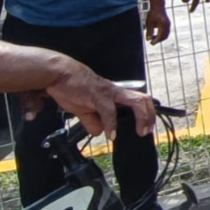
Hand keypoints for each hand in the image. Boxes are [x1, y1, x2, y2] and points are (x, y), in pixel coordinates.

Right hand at [32, 59, 156, 140]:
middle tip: (148, 131)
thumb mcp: (83, 109)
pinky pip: (109, 111)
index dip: (146, 113)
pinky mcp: (97, 96)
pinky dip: (112, 125)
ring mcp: (109, 93)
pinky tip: (111, 135)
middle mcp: (116, 92)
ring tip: (140, 131)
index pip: (138, 101)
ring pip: (135, 101)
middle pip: (143, 99)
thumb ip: (92, 121)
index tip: (147, 128)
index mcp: (115, 95)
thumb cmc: (72, 87)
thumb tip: (99, 132)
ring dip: (142, 117)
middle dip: (150, 115)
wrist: (59, 74)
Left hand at [145, 5, 170, 44]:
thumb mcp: (150, 22)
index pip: (161, 36)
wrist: (158, 5)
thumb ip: (149, 31)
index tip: (151, 43)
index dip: (156, 41)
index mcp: (163, 25)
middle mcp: (167, 25)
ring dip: (160, 38)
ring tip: (153, 38)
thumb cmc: (153, 13)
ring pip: (166, 34)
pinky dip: (162, 34)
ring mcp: (168, 24)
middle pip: (164, 36)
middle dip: (158, 40)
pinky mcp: (168, 23)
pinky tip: (156, 34)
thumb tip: (148, 39)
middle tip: (152, 42)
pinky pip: (166, 32)